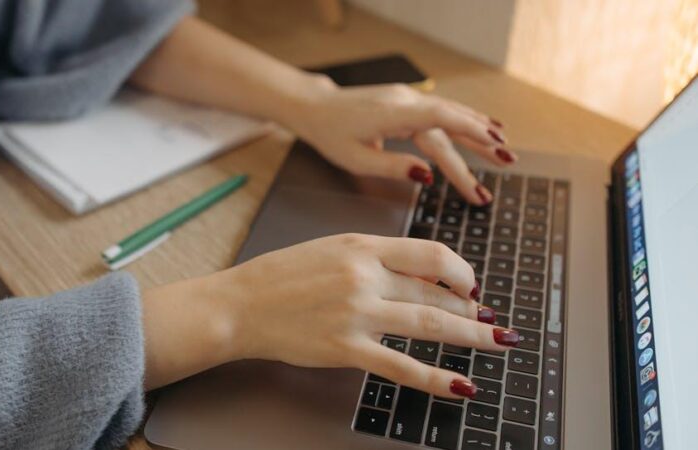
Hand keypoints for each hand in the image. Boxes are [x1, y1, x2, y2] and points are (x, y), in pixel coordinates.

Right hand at [199, 234, 517, 398]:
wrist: (240, 305)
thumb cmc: (281, 277)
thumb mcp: (331, 249)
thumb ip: (375, 258)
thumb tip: (422, 276)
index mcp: (362, 246)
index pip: (432, 255)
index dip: (462, 272)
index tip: (471, 286)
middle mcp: (365, 276)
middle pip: (438, 293)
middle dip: (472, 310)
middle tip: (491, 322)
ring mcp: (357, 314)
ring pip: (430, 325)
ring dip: (472, 337)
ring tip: (498, 343)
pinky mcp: (346, 349)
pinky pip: (402, 366)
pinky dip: (437, 379)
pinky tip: (462, 386)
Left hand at [283, 80, 517, 204]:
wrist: (316, 107)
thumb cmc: (331, 134)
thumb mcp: (356, 160)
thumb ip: (393, 168)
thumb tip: (427, 177)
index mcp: (392, 115)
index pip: (440, 120)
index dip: (471, 132)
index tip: (494, 146)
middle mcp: (405, 102)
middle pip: (449, 124)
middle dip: (480, 144)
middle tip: (507, 162)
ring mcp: (408, 99)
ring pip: (449, 117)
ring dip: (478, 132)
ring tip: (504, 150)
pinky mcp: (408, 102)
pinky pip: (442, 113)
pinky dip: (464, 121)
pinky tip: (484, 127)